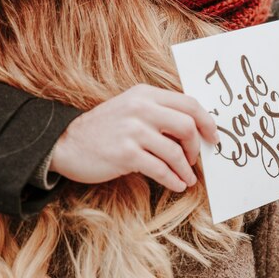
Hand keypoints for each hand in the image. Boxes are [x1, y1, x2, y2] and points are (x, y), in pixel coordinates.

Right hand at [50, 84, 219, 191]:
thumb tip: (195, 130)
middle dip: (196, 147)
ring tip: (188, 179)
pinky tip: (177, 185)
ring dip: (186, 169)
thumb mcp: (131, 108)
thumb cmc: (105, 129)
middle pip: (187, 126)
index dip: (207, 121)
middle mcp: (140, 108)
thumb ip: (159, 112)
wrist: (65, 143)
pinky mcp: (125, 154)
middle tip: (195, 159)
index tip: (213, 137)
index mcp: (145, 94)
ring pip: (175, 152)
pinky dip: (173, 180)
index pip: (189, 103)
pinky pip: (160, 169)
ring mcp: (132, 131)